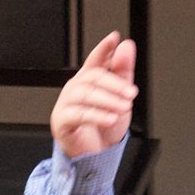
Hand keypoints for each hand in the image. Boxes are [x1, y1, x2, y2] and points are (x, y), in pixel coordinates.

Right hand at [50, 32, 136, 159]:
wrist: (94, 155)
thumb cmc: (104, 127)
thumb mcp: (120, 98)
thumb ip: (123, 72)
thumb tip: (126, 47)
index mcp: (89, 81)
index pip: (96, 60)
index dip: (104, 48)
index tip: (114, 38)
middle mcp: (76, 88)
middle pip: (92, 77)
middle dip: (114, 84)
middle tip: (131, 92)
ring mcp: (67, 103)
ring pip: (85, 95)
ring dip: (108, 100)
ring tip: (124, 107)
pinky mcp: (62, 121)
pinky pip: (78, 115)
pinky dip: (97, 116)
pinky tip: (111, 118)